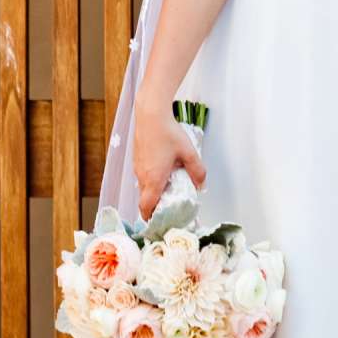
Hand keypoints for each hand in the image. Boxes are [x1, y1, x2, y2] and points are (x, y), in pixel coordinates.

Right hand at [132, 101, 206, 221]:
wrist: (150, 114)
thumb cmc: (168, 132)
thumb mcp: (189, 153)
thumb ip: (198, 171)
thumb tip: (201, 185)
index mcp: (154, 179)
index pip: (146, 207)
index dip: (151, 218)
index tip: (159, 223)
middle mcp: (142, 176)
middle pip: (145, 200)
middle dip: (155, 206)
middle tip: (169, 207)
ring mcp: (137, 168)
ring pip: (144, 187)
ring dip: (154, 192)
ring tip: (169, 187)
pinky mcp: (137, 159)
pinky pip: (142, 176)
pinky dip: (151, 180)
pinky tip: (163, 171)